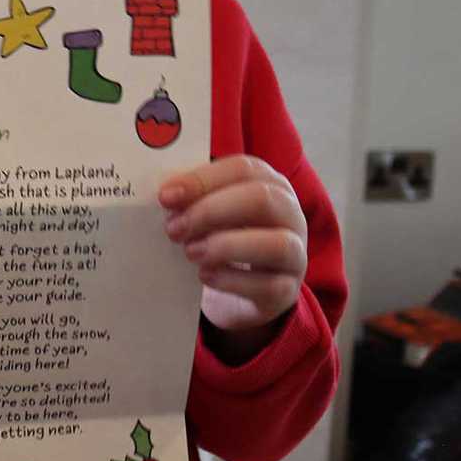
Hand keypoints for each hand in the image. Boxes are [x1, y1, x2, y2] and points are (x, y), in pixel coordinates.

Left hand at [160, 157, 308, 356]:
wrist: (243, 291)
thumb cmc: (224, 238)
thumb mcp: (209, 213)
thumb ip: (192, 198)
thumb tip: (166, 192)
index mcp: (270, 183)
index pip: (243, 169)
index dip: (202, 180)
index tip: (165, 196)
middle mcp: (290, 214)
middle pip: (262, 199)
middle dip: (211, 211)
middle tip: (174, 229)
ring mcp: (295, 253)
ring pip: (276, 244)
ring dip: (227, 246)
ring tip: (191, 253)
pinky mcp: (288, 290)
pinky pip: (268, 285)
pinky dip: (232, 280)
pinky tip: (205, 276)